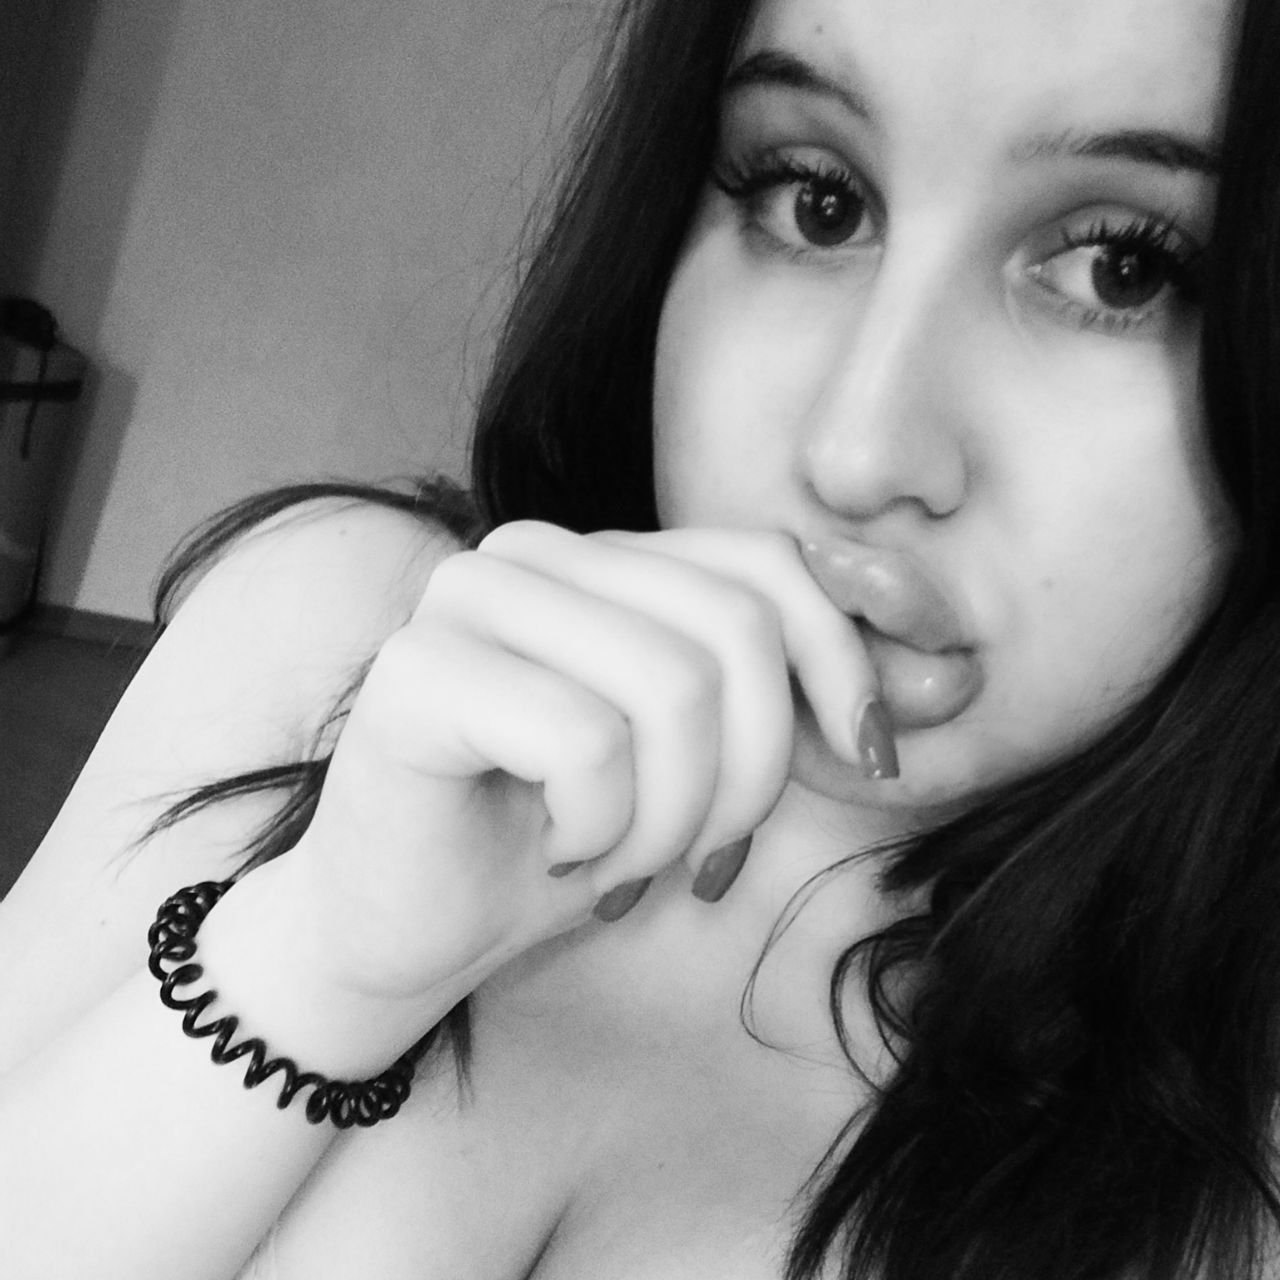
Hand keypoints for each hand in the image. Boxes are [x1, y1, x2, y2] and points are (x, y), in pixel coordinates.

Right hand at [286, 521, 880, 1004]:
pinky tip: (565, 854)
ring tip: (626, 859)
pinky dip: (604, 830)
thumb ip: (799, 700)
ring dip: (673, 817)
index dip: (843, 664)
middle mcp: (535, 551)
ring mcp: (467, 598)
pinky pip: (585, 741)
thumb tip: (953, 671)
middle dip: (751, 776)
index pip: (769, 565)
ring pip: (669, 685)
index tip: (872, 762)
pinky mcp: (415, 671)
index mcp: (606, 558)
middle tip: (700, 856)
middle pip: (733, 628)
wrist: (408, 928)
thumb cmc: (560, 842)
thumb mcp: (704, 767)